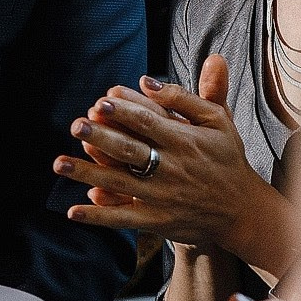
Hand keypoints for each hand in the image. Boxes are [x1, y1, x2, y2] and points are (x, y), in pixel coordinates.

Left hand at [53, 58, 290, 271]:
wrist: (241, 210)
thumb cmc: (226, 158)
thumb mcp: (217, 121)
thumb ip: (185, 97)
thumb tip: (147, 81)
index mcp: (184, 141)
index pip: (149, 123)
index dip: (124, 112)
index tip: (100, 101)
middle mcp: (171, 168)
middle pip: (130, 151)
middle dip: (101, 139)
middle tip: (76, 125)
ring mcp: (162, 196)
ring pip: (119, 183)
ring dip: (88, 174)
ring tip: (59, 164)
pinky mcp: (157, 220)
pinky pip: (123, 218)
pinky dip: (98, 215)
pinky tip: (72, 210)